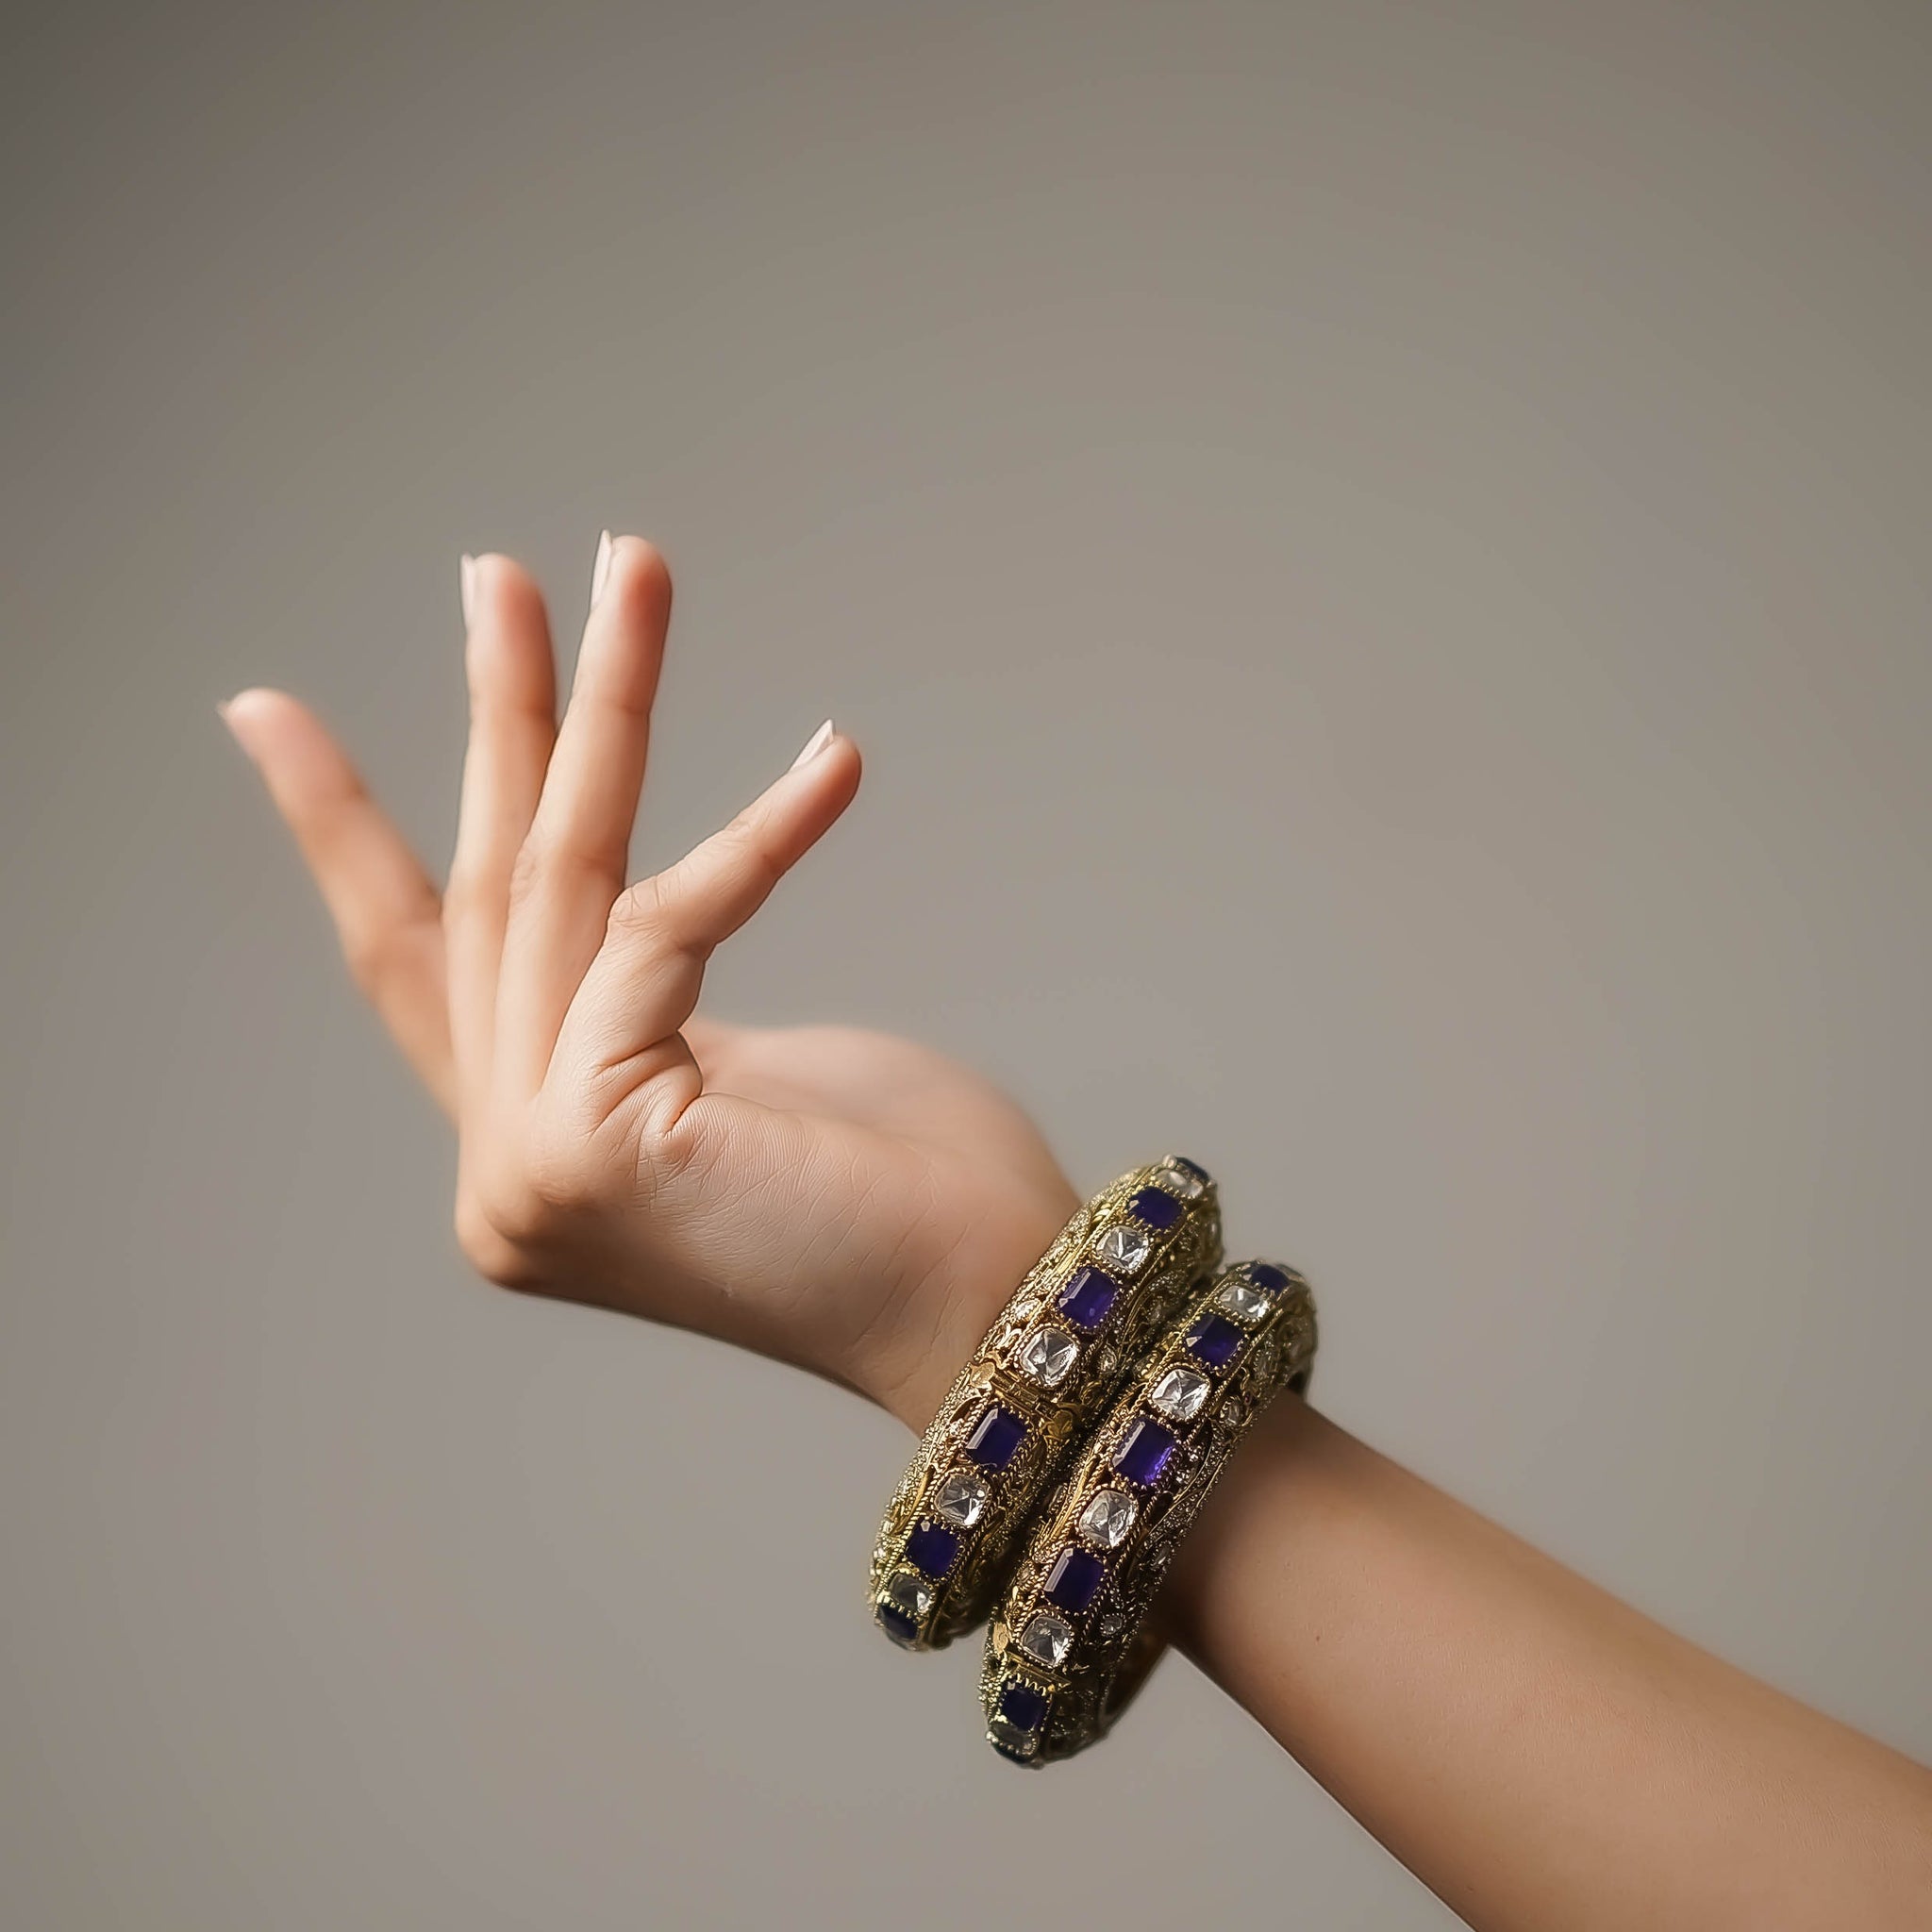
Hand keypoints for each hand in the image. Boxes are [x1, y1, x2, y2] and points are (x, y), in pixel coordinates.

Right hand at [223, 537, 1075, 1427]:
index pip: (419, 965)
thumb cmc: (910, 1189)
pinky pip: (671, 927)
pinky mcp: (591, 1150)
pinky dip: (762, 834)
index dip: (340, 833)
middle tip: (495, 572)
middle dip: (496, 717)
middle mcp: (509, 1169)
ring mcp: (533, 1172)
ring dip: (605, 705)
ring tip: (636, 564)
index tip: (265, 710)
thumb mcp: (748, 1066)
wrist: (1004, 1309)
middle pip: (488, 894)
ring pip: (563, 880)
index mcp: (539, 1145)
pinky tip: (838, 759)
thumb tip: (631, 913)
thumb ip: (654, 1000)